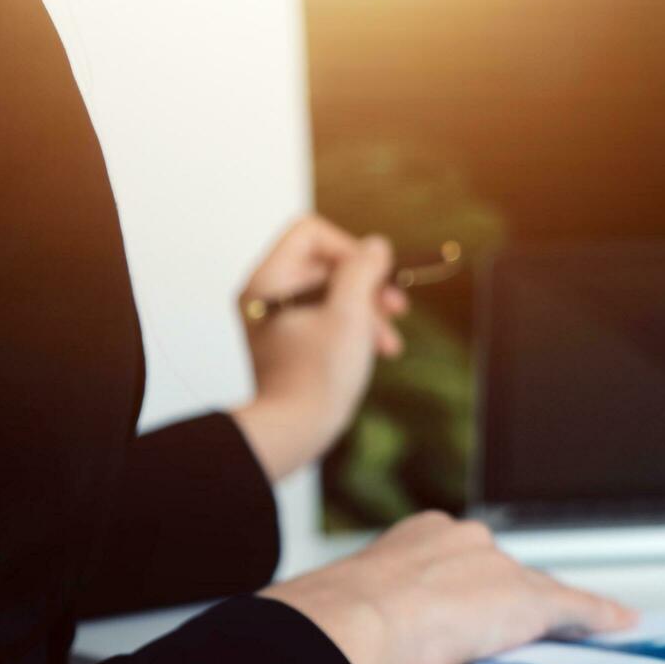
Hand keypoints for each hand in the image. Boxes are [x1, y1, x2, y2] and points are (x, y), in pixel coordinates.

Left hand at [231, 215, 409, 481]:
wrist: (294, 429)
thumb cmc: (319, 375)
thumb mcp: (350, 314)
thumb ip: (363, 271)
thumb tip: (376, 245)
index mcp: (270, 279)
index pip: (312, 233)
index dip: (351, 248)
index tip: (376, 278)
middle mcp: (266, 293)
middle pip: (326, 264)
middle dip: (367, 285)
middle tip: (398, 309)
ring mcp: (275, 318)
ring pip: (331, 293)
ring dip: (367, 311)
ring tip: (390, 344)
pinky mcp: (288, 340)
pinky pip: (325, 317)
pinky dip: (353, 328)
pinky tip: (375, 350)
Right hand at [263, 511, 637, 663]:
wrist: (343, 624)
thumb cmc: (328, 621)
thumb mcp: (344, 604)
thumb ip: (360, 608)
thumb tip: (324, 632)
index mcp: (419, 534)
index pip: (465, 561)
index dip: (469, 591)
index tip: (466, 607)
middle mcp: (466, 539)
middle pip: (505, 575)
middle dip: (504, 606)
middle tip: (495, 636)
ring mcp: (498, 569)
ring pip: (539, 594)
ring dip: (551, 617)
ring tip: (565, 632)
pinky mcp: (526, 601)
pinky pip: (575, 609)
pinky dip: (599, 617)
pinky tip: (619, 624)